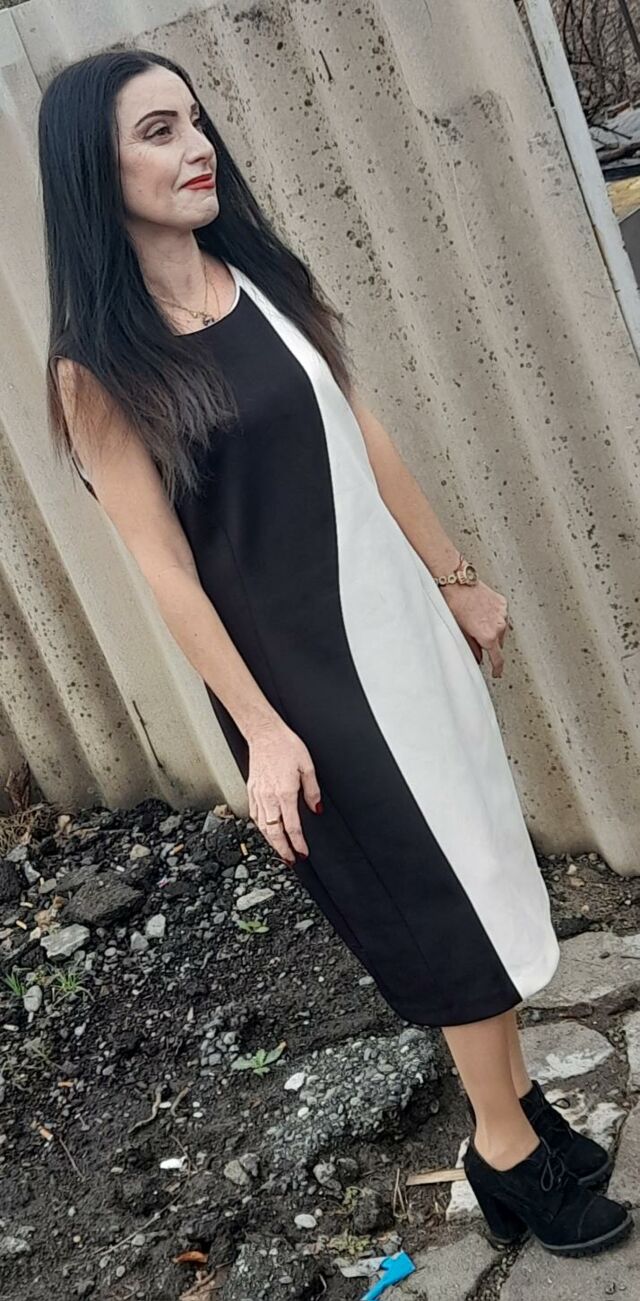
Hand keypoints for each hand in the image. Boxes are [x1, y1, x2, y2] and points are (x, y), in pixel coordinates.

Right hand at [246, 719, 322, 866]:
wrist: (264, 733)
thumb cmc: (285, 745)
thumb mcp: (307, 766)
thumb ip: (312, 791)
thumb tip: (317, 808)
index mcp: (285, 792)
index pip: (291, 827)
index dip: (298, 843)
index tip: (303, 853)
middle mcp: (269, 796)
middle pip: (274, 833)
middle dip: (283, 850)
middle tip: (291, 860)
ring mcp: (257, 794)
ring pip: (262, 827)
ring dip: (271, 842)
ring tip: (280, 850)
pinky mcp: (251, 790)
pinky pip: (255, 815)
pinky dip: (261, 828)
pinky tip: (266, 831)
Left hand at [440, 579, 510, 677]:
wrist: (457, 581)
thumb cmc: (454, 603)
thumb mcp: (459, 630)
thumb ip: (471, 647)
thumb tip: (476, 658)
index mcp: (488, 635)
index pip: (498, 658)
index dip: (497, 668)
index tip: (497, 672)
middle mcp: (499, 625)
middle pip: (498, 644)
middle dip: (490, 645)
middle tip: (478, 640)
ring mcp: (502, 613)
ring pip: (500, 629)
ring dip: (492, 630)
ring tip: (477, 623)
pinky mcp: (502, 603)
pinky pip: (501, 616)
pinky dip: (494, 618)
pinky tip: (482, 613)